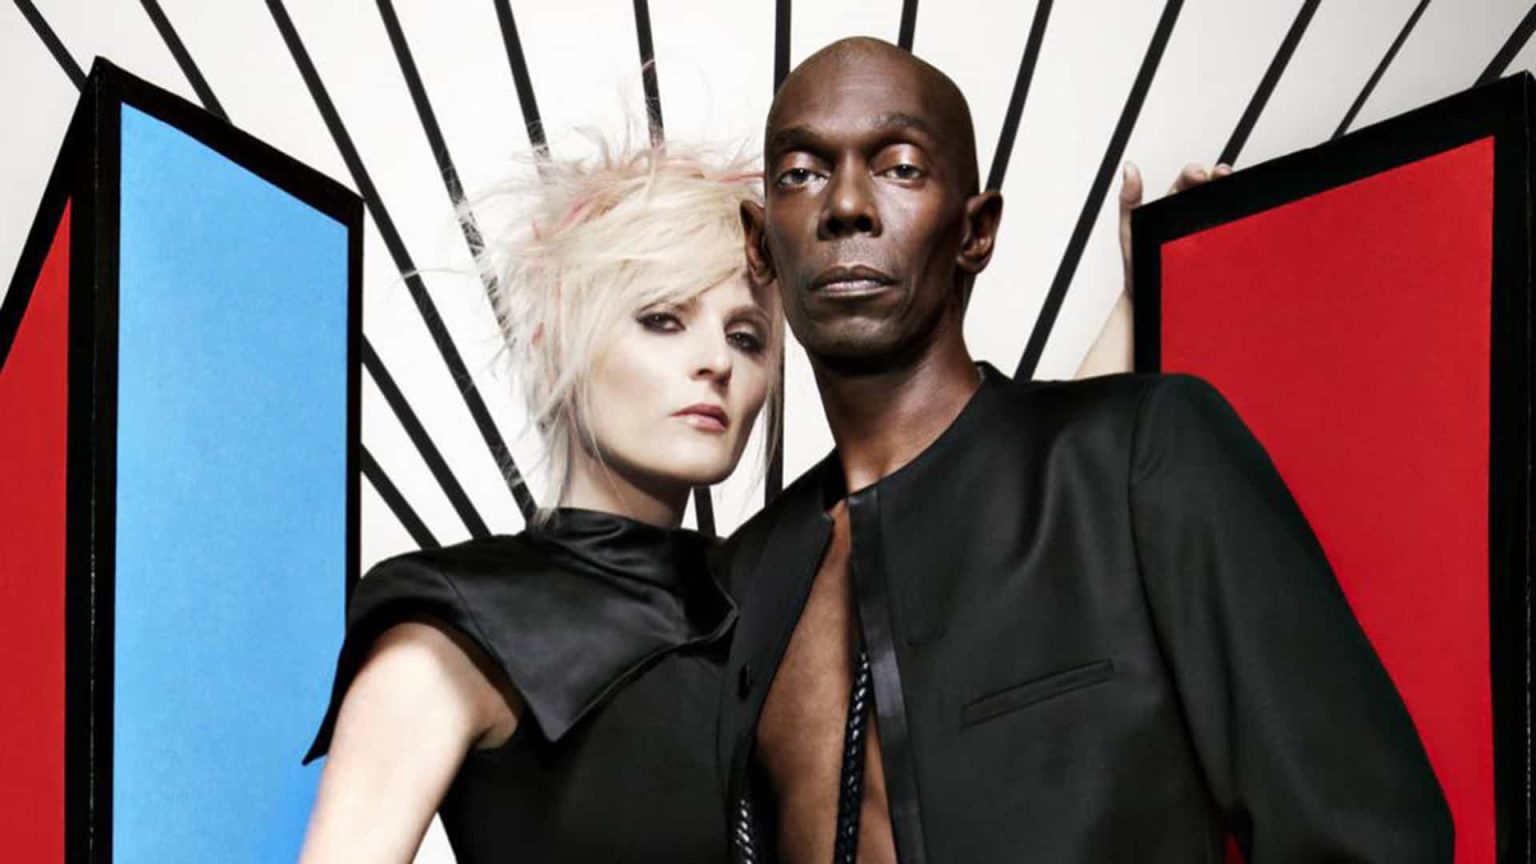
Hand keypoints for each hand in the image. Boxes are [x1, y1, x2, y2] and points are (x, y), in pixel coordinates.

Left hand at [1118, 162, 1231, 296]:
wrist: (1147, 301)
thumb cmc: (1138, 265)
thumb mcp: (1130, 229)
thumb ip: (1129, 199)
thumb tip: (1129, 168)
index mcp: (1173, 205)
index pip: (1189, 181)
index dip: (1196, 173)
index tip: (1199, 174)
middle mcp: (1192, 217)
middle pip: (1212, 190)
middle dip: (1220, 177)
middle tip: (1221, 176)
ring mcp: (1206, 235)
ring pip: (1225, 209)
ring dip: (1233, 196)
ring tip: (1235, 192)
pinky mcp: (1216, 253)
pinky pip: (1231, 236)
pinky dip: (1240, 225)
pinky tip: (1243, 219)